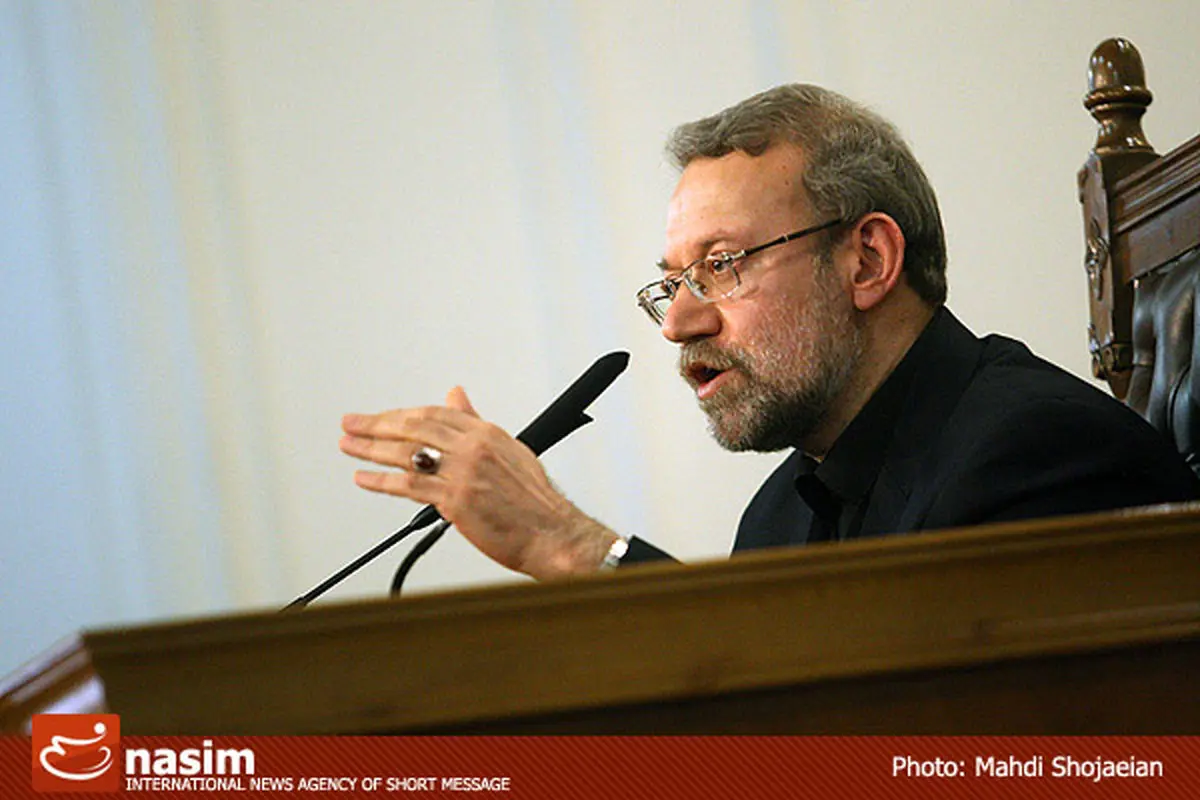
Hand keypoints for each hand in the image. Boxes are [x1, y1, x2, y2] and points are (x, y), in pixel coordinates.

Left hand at [339, 387, 618, 579]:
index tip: (381, 418)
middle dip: (377, 424)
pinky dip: (381, 481)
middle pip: (414, 427)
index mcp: (486, 432)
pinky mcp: (456, 499)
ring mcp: (463, 472)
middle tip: (352, 424)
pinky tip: (364, 478)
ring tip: (349, 446)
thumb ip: (475, 423)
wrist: (552, 533)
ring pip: (407, 453)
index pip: (434, 414)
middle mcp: (473, 447)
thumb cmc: (534, 500)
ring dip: (372, 449)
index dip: (401, 415)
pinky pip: (408, 485)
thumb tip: (455, 397)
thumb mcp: (508, 449)